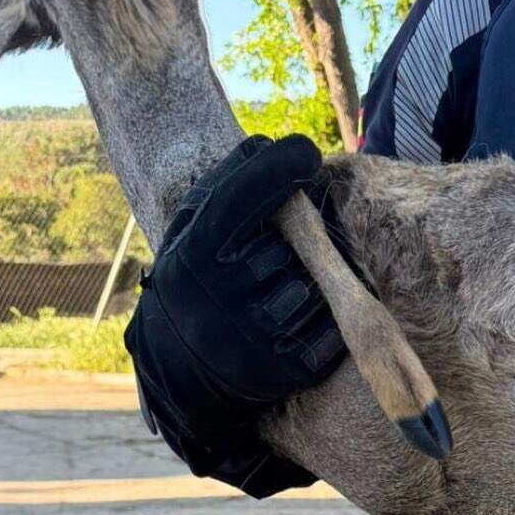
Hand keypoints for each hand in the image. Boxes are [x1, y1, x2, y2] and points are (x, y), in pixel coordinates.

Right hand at [125, 135, 347, 497]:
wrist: (181, 368)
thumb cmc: (199, 279)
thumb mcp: (194, 231)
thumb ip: (229, 186)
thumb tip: (268, 145)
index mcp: (193, 255)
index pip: (238, 200)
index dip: (275, 171)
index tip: (305, 151)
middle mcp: (219, 297)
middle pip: (295, 245)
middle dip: (299, 245)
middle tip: (275, 258)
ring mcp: (253, 337)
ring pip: (319, 287)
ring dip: (314, 284)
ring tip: (280, 293)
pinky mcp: (286, 369)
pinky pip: (333, 329)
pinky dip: (327, 321)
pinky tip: (299, 321)